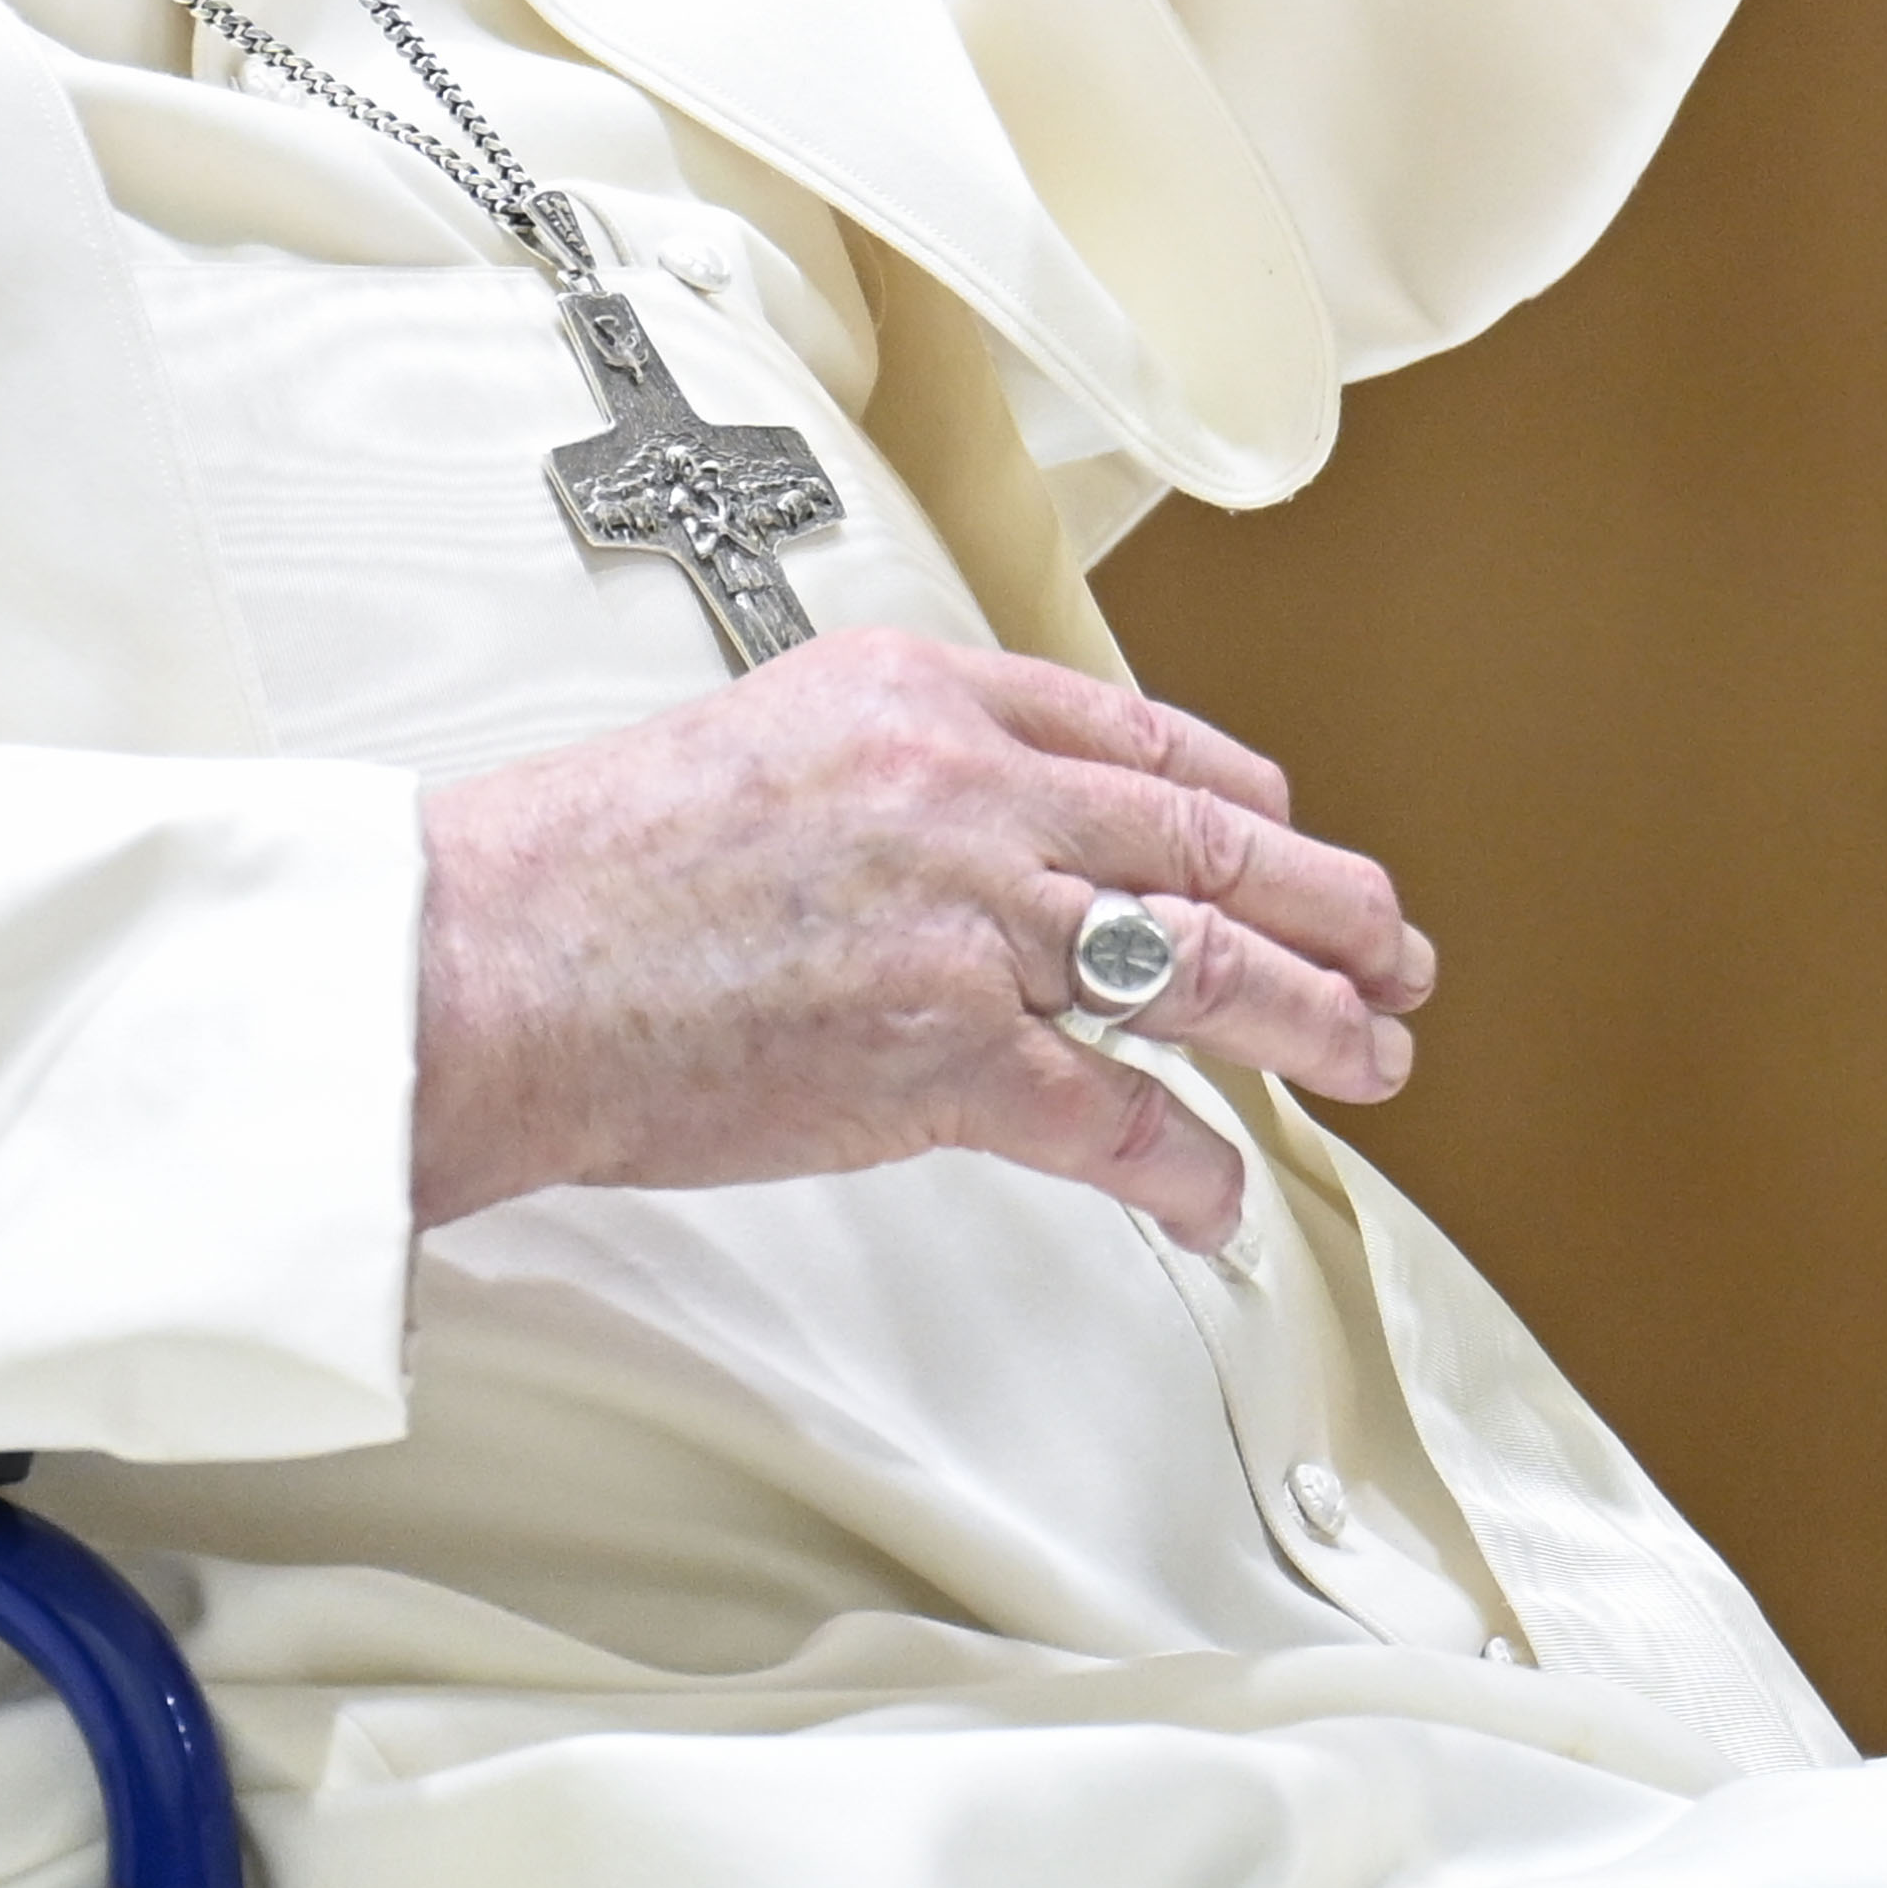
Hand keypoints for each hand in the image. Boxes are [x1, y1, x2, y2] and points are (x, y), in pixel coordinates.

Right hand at [412, 631, 1434, 1254]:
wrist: (494, 963)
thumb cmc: (586, 873)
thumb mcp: (762, 741)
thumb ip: (891, 777)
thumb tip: (980, 844)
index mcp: (924, 696)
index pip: (1135, 733)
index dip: (1238, 795)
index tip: (1285, 830)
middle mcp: (970, 794)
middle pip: (1205, 842)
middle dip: (1325, 904)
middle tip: (1392, 945)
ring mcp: (972, 924)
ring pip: (1200, 968)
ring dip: (1309, 1020)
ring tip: (1373, 1055)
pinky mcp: (949, 1054)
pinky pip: (1115, 1116)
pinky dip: (1184, 1162)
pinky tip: (1221, 1191)